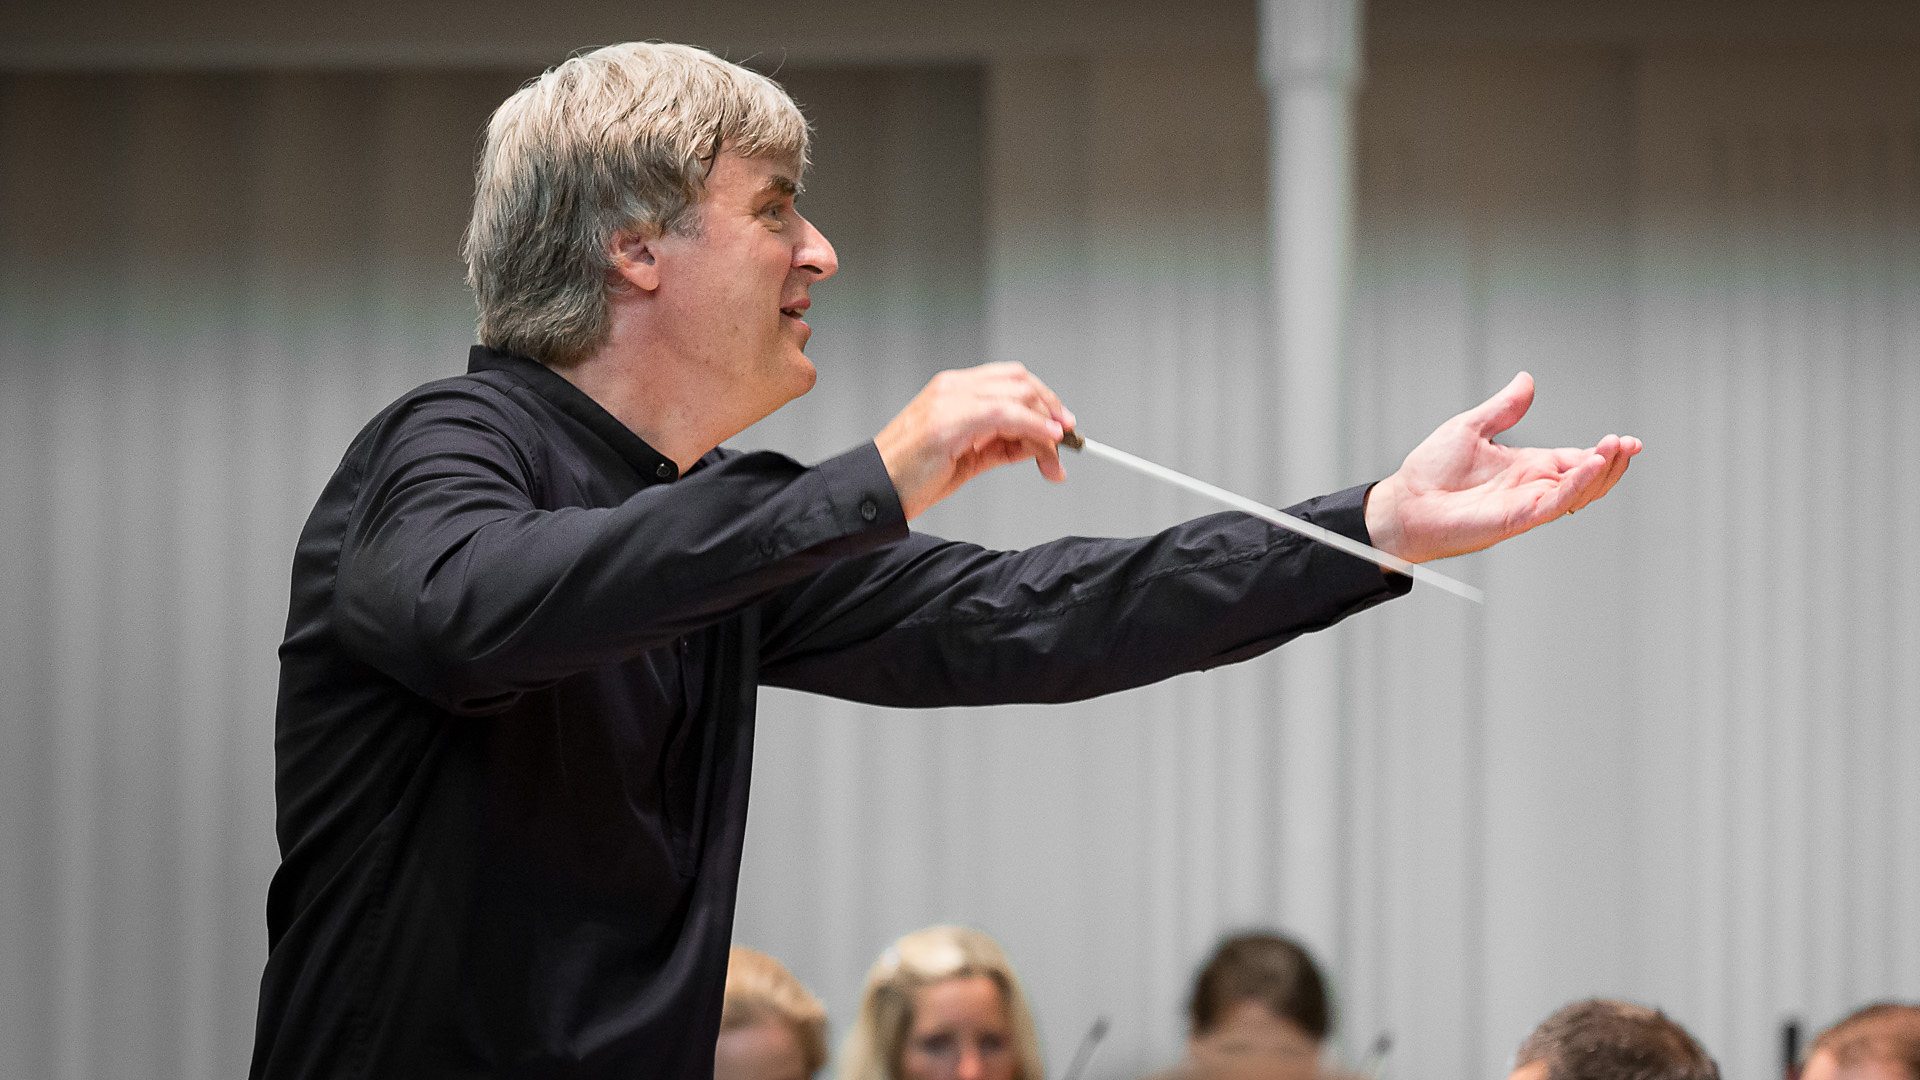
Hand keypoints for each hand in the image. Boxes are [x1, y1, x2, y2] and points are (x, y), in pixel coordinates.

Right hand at [875, 362, 1074, 519]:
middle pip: (1020, 382)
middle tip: (1068, 443)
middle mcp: (952, 388)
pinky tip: (1048, 444)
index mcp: (953, 391)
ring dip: (1047, 427)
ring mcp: (949, 401)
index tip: (1063, 427)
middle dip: (1052, 411)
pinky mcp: (949, 421)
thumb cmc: (910, 478)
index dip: (1044, 401)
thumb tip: (1038, 443)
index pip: (1011, 381)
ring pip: (1018, 395)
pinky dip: (1035, 428)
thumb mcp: (967, 458)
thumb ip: (1001, 444)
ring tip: (1054, 460)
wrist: (873, 493)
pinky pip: (1007, 414)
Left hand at [1364, 372, 1640, 562]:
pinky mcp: (1515, 518)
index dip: (1603, 452)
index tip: (1627, 440)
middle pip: (1586, 478)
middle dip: (1611, 462)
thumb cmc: (1430, 472)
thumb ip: (1503, 409)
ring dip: (1601, 473)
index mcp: (1527, 467)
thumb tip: (1526, 381)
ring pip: (1577, 493)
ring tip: (1616, 450)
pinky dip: (1575, 487)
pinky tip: (1590, 467)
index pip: (1576, 460)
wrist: (1403, 503)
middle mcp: (1531, 487)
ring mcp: (1525, 504)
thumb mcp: (1471, 428)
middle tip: (1628, 444)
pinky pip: (1553, 504)